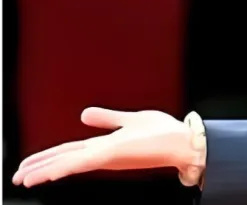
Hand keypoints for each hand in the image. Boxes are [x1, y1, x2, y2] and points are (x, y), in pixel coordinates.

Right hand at [12, 108, 198, 187]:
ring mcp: (105, 155)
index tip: (30, 165)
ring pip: (67, 164)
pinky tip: (46, 174)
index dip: (49, 157)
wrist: (182, 142)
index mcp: (105, 144)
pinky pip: (80, 163)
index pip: (70, 151)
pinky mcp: (111, 156)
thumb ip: (107, 118)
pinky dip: (61, 168)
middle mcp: (102, 152)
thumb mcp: (131, 119)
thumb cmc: (163, 132)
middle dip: (39, 167)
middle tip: (17, 177)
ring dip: (43, 171)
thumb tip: (84, 114)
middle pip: (63, 159)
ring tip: (22, 179)